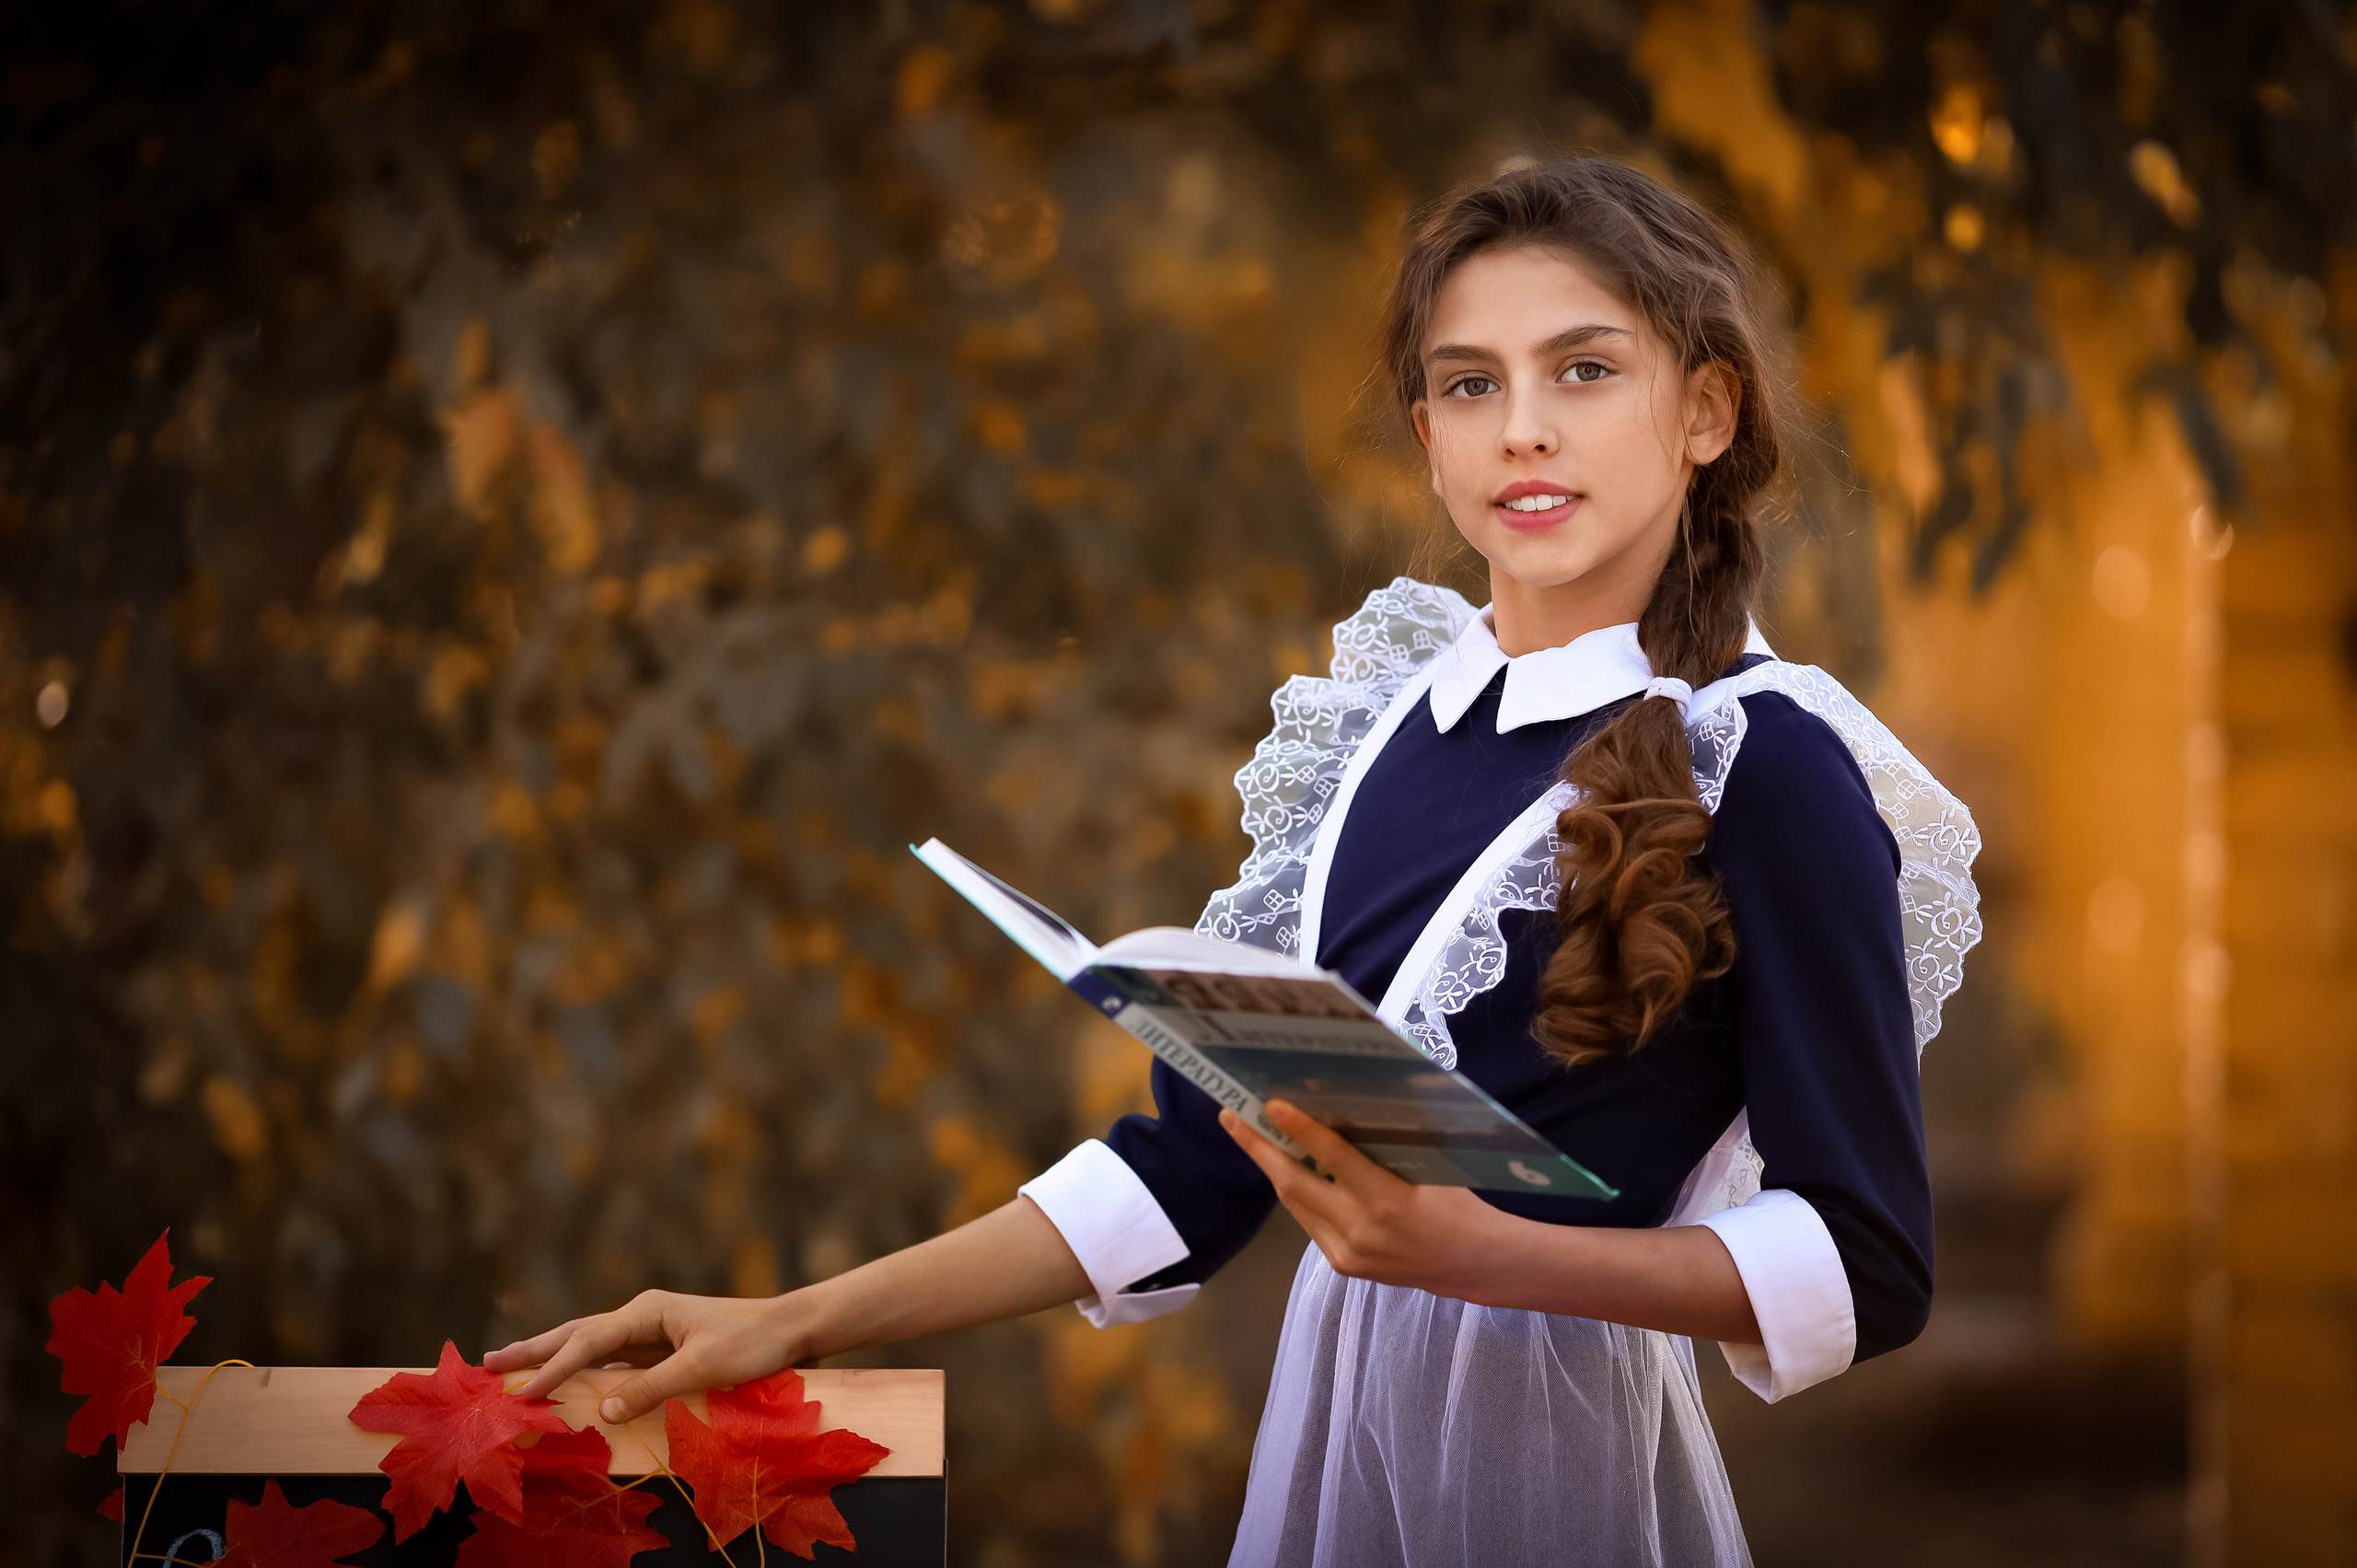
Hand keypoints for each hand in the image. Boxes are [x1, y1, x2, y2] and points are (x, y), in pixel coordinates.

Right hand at [483, 1289, 807, 1423]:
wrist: (790, 1330)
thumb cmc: (751, 1343)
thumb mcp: (702, 1367)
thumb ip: (651, 1387)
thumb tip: (599, 1409)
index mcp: (647, 1310)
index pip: (588, 1342)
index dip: (553, 1368)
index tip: (521, 1392)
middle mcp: (642, 1316)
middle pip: (576, 1334)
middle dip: (532, 1349)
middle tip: (485, 1363)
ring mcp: (650, 1333)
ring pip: (590, 1346)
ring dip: (552, 1358)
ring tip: (511, 1367)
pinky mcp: (660, 1351)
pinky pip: (611, 1362)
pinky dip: (584, 1372)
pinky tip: (567, 1385)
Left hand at [1220, 1100, 1508, 1299]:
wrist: (1472, 1263)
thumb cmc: (1456, 1203)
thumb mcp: (1426, 1168)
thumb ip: (1382, 1150)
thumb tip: (1337, 1113)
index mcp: (1387, 1201)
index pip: (1332, 1158)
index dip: (1299, 1129)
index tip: (1271, 1104)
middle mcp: (1360, 1230)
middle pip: (1294, 1185)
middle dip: (1258, 1148)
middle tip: (1230, 1116)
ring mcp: (1347, 1252)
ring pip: (1296, 1204)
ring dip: (1272, 1169)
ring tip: (1249, 1135)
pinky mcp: (1342, 1265)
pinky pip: (1309, 1222)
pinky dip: (1297, 1193)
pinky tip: (1286, 1170)